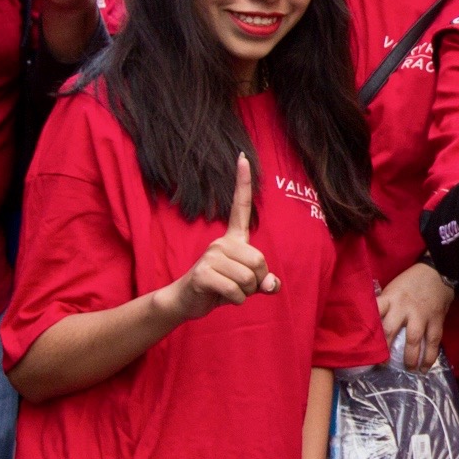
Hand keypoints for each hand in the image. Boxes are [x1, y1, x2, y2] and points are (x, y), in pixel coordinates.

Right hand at [158, 154, 278, 319]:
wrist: (187, 301)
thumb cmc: (220, 289)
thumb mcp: (247, 284)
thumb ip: (264, 281)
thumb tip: (271, 284)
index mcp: (233, 239)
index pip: (240, 207)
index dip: (243, 183)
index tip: (243, 157)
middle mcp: (221, 242)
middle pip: (259, 260)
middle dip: (257, 282)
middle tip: (241, 286)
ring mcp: (210, 256)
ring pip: (249, 279)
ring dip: (246, 293)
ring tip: (231, 291)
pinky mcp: (203, 274)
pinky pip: (235, 290)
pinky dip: (236, 300)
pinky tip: (223, 297)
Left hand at [376, 261, 453, 369]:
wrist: (438, 272)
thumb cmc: (411, 281)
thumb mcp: (393, 288)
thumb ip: (385, 305)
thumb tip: (373, 324)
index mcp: (390, 298)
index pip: (374, 313)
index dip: (368, 329)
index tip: (363, 344)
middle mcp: (403, 308)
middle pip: (390, 330)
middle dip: (385, 349)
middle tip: (382, 364)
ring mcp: (420, 315)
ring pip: (413, 339)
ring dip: (410, 357)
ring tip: (408, 369)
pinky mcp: (435, 320)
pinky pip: (432, 341)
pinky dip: (429, 356)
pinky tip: (425, 368)